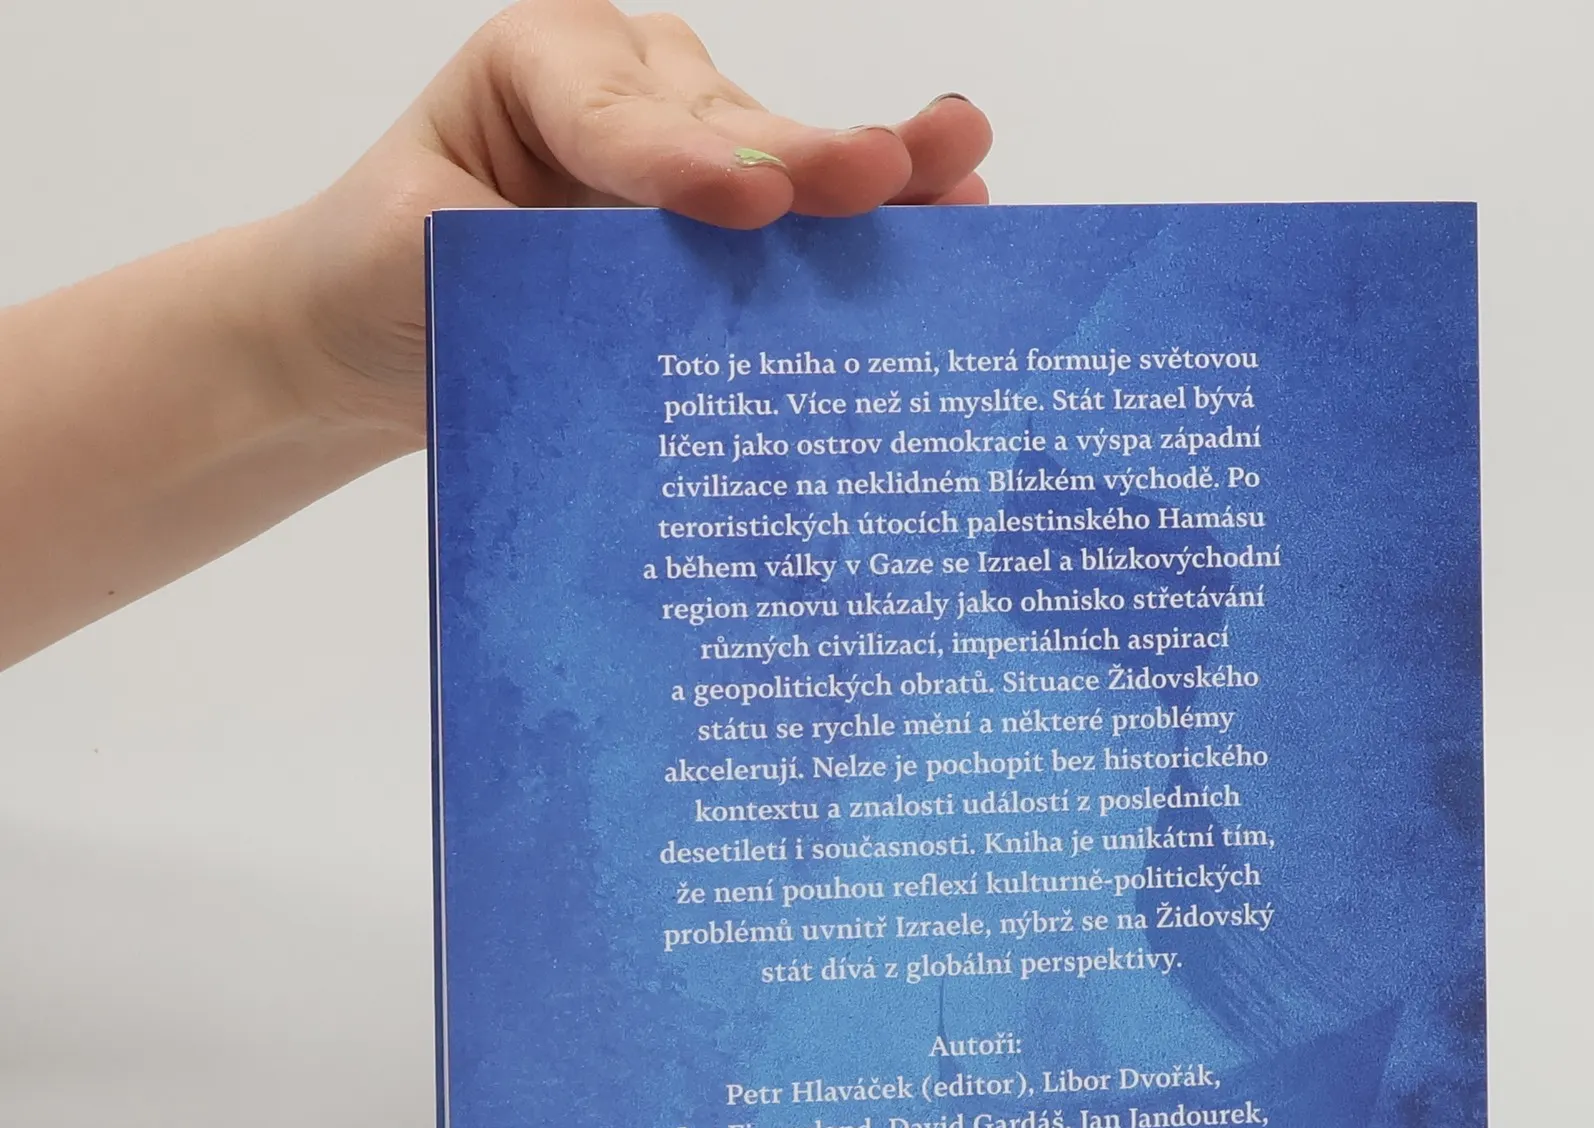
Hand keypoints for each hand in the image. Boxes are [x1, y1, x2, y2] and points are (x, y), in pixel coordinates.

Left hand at [269, 1, 991, 441]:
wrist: (374, 334)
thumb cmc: (382, 277)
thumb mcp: (422, 258)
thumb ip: (525, 264)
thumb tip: (649, 319)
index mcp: (540, 69)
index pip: (616, 116)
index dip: (682, 160)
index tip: (746, 205)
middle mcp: (634, 90)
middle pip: (729, 128)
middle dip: (806, 159)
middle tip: (881, 174)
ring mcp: (697, 152)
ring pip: (783, 165)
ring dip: (873, 183)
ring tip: (960, 172)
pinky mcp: (735, 233)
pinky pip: (803, 226)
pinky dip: (874, 235)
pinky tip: (956, 219)